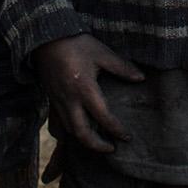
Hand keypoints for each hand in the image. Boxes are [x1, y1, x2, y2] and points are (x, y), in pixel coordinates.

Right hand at [33, 33, 143, 153]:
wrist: (46, 39)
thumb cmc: (76, 44)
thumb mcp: (101, 53)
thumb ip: (121, 67)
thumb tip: (140, 78)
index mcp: (85, 89)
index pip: (103, 117)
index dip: (116, 130)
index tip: (127, 137)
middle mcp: (70, 100)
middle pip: (82, 133)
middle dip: (97, 146)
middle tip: (111, 148)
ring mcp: (58, 101)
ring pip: (69, 130)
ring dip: (84, 140)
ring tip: (98, 141)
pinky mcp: (51, 99)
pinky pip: (58, 123)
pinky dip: (69, 132)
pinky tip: (78, 131)